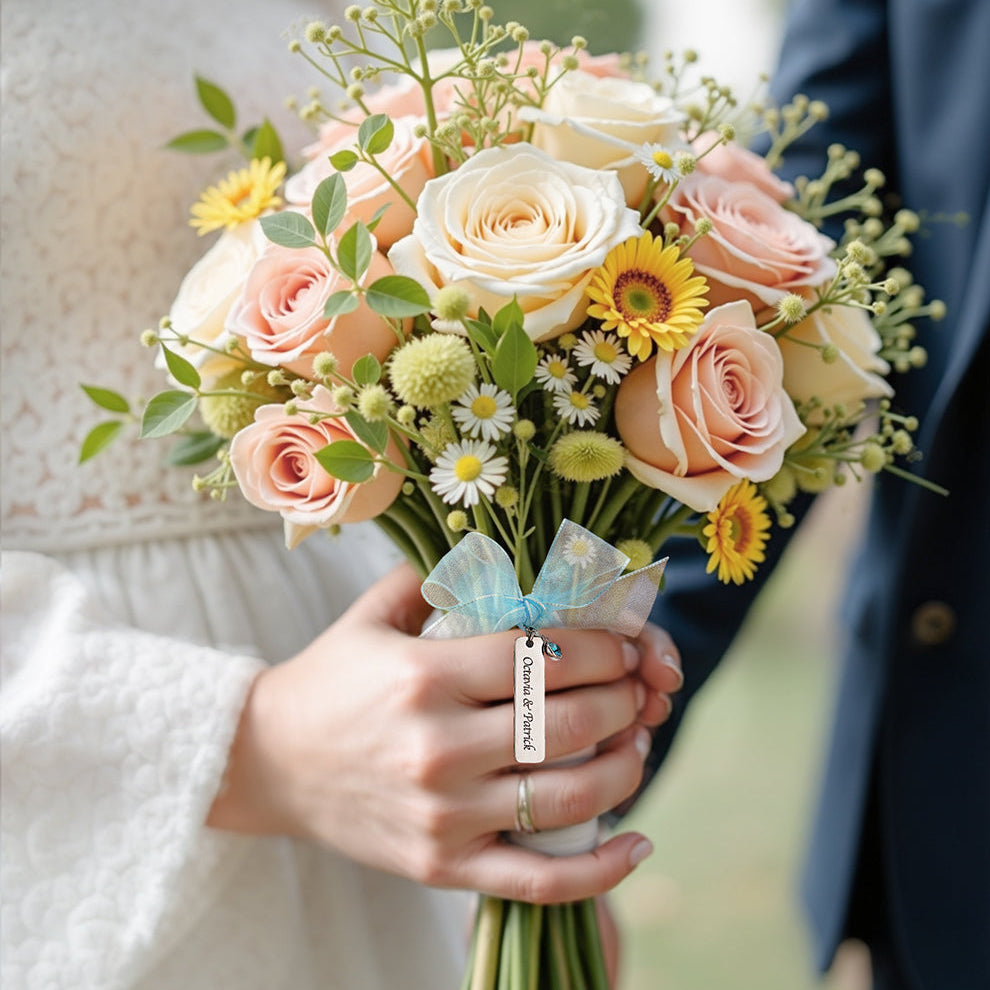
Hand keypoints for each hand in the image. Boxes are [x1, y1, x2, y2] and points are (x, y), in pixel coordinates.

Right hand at [207, 563, 676, 902]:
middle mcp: (439, 745)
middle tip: (638, 686)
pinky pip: (539, 880)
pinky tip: (638, 839)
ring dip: (627, 766)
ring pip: (571, 796)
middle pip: (569, 722)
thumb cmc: (328, 681)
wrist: (266, 765)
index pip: (542, 655)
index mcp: (425, 673)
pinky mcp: (444, 865)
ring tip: (639, 740)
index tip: (623, 643)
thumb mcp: (372, 615)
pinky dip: (601, 869)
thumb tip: (501, 547)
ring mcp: (444, 813)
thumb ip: (434, 574)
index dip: (602, 647)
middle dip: (625, 698)